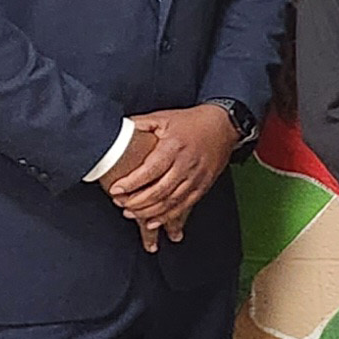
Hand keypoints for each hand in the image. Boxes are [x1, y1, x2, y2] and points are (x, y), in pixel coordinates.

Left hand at [110, 106, 237, 240]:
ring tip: (132, 213)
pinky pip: (185, 206)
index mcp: (174, 146)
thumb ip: (139, 124)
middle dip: (137, 201)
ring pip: (171, 201)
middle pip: (160, 190)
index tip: (116, 189)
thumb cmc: (192, 121)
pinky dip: (168, 217)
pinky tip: (154, 221)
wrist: (223, 125)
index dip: (132, 182)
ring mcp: (197, 177)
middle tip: (121, 204)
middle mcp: (187, 163)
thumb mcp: (163, 117)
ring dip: (150, 211)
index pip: (151, 169)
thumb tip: (115, 128)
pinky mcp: (203, 185)